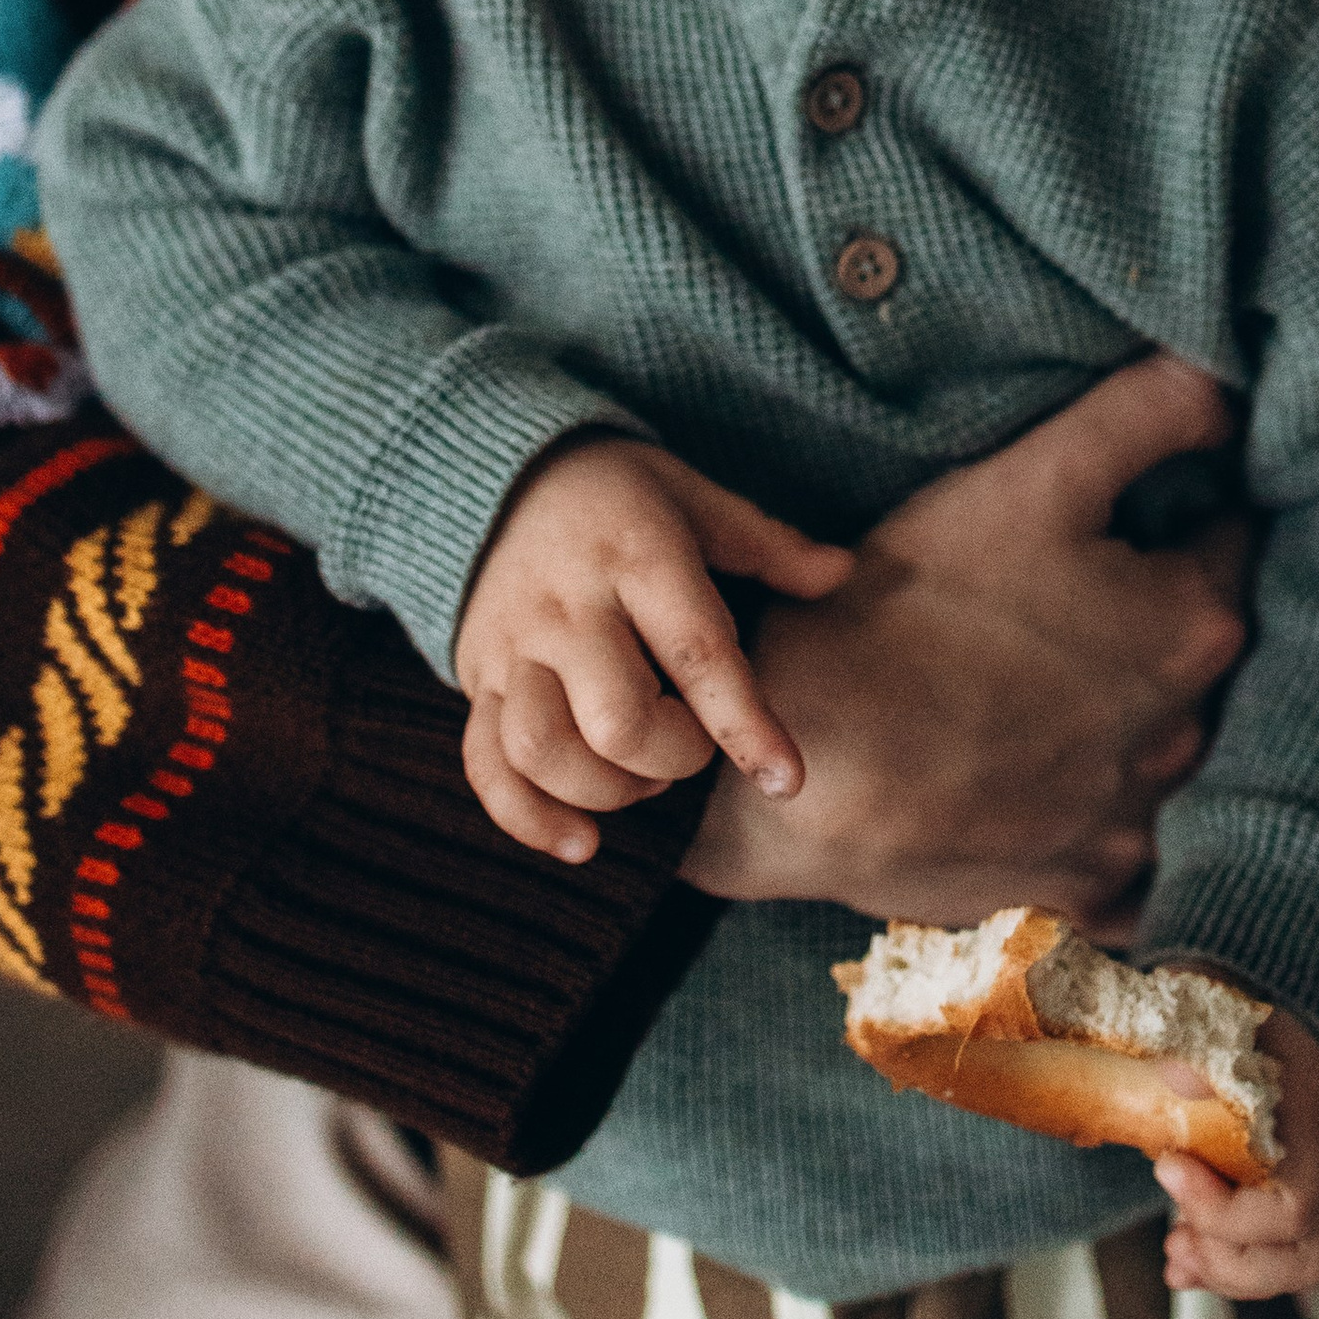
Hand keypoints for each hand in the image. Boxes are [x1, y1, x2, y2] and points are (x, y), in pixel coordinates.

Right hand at [456, 438, 851, 859]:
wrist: (496, 475)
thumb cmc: (620, 495)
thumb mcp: (695, 498)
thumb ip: (767, 544)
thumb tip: (843, 573)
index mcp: (638, 558)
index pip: (698, 652)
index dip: (744, 724)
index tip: (786, 780)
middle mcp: (570, 607)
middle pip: (615, 720)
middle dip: (670, 758)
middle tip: (691, 747)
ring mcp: (514, 646)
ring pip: (543, 751)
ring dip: (604, 790)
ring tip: (641, 777)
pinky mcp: (475, 678)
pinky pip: (485, 764)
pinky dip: (527, 818)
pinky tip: (580, 843)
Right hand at [680, 355, 1247, 933]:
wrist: (812, 771)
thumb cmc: (913, 612)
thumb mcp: (1031, 476)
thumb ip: (1147, 412)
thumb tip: (1231, 379)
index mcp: (1195, 622)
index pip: (1229, 540)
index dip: (1182, 513)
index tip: (1130, 512)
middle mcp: (1193, 733)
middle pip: (1203, 652)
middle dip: (1160, 621)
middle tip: (1078, 599)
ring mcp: (1141, 825)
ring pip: (1173, 756)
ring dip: (1137, 722)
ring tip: (1052, 690)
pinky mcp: (1086, 891)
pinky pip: (1138, 870)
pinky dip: (1117, 834)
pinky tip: (1066, 797)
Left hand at [1154, 1012, 1318, 1297]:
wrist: (1262, 1002)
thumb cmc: (1227, 999)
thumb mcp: (1198, 1003)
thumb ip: (1178, 1042)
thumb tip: (1158, 1087)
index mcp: (1302, 1100)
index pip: (1295, 1194)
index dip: (1228, 1209)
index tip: (1168, 1169)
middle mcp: (1317, 1150)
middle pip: (1309, 1246)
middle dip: (1233, 1258)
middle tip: (1173, 1235)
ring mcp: (1307, 1178)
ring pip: (1299, 1263)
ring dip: (1231, 1273)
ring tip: (1177, 1252)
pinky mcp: (1280, 1196)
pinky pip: (1273, 1258)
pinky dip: (1225, 1272)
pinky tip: (1182, 1264)